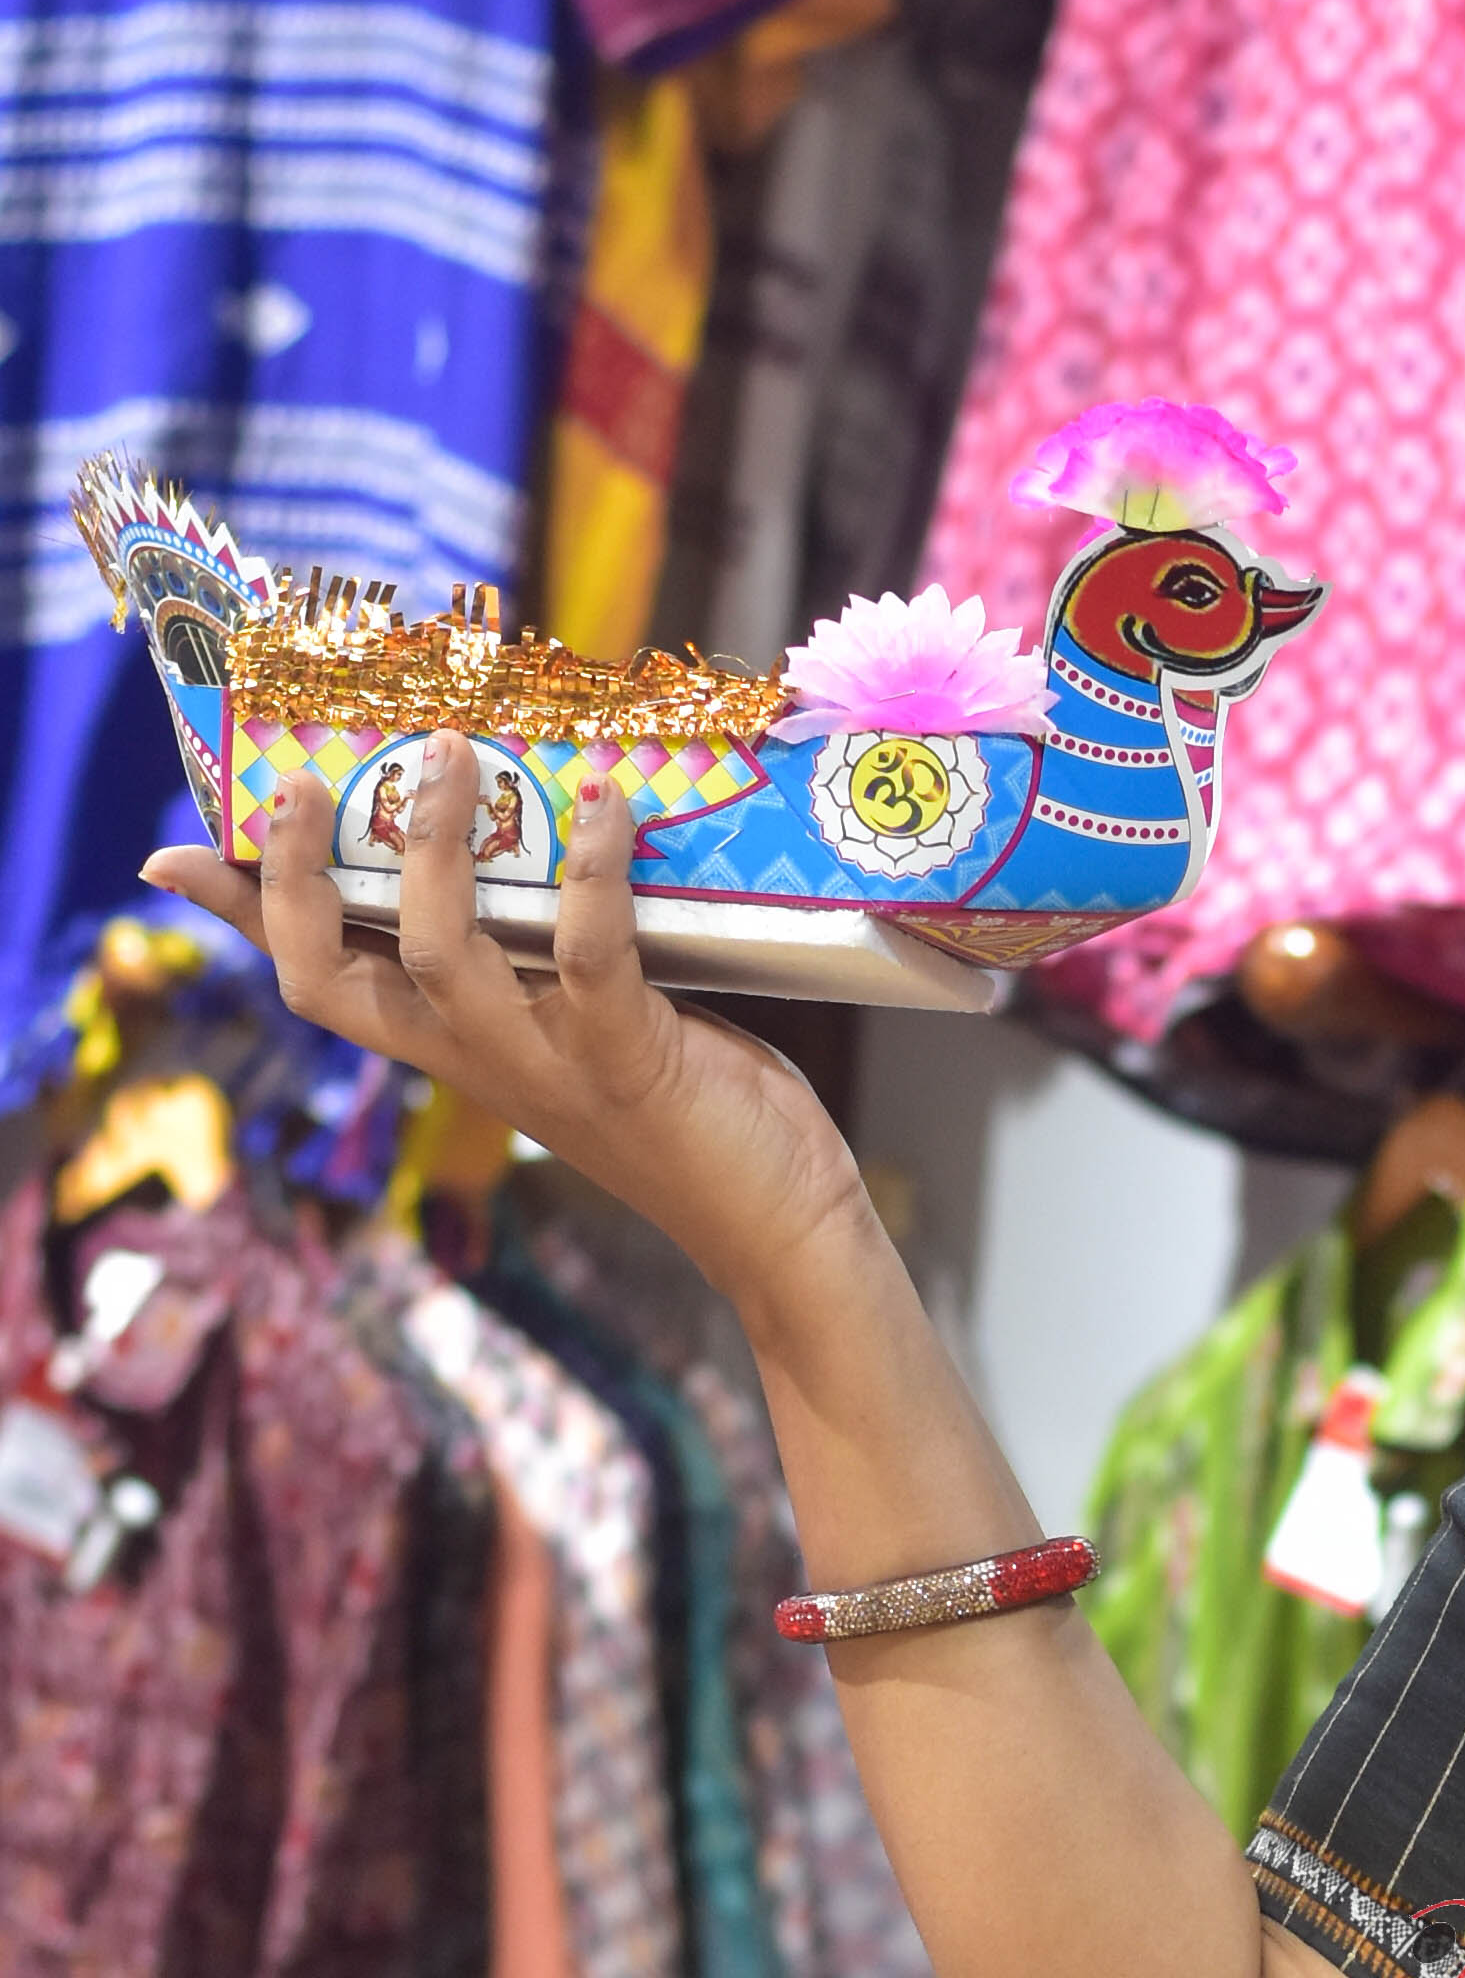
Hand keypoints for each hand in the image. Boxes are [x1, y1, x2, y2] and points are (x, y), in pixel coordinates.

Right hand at [146, 740, 865, 1320]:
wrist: (779, 1226)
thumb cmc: (693, 1112)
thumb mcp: (589, 1023)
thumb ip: (548, 955)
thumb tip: (544, 842)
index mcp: (453, 1048)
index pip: (316, 981)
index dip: (239, 918)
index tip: (171, 853)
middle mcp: (474, 1057)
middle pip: (328, 974)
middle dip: (296, 875)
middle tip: (307, 778)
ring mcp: (541, 1062)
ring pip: (437, 949)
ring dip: (438, 844)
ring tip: (454, 752)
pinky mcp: (623, 1058)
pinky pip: (587, 949)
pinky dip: (590, 868)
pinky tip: (603, 800)